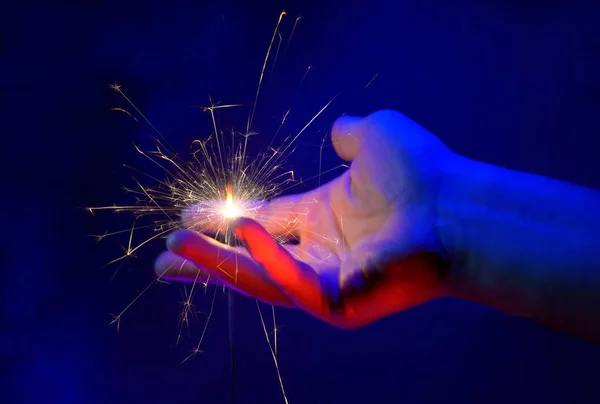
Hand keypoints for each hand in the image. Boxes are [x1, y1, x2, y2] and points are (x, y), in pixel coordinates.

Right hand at [155, 110, 456, 327]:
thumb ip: (350, 134)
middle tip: (164, 259)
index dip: (224, 221)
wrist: (457, 207)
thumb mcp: (376, 136)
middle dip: (206, 260)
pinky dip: (262, 260)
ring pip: (258, 278)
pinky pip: (288, 282)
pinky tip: (238, 234)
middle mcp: (319, 251)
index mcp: (322, 217)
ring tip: (172, 256)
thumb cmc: (423, 173)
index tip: (188, 215)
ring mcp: (326, 280)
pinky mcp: (336, 301)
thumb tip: (340, 130)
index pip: (263, 223)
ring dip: (214, 267)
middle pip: (250, 260)